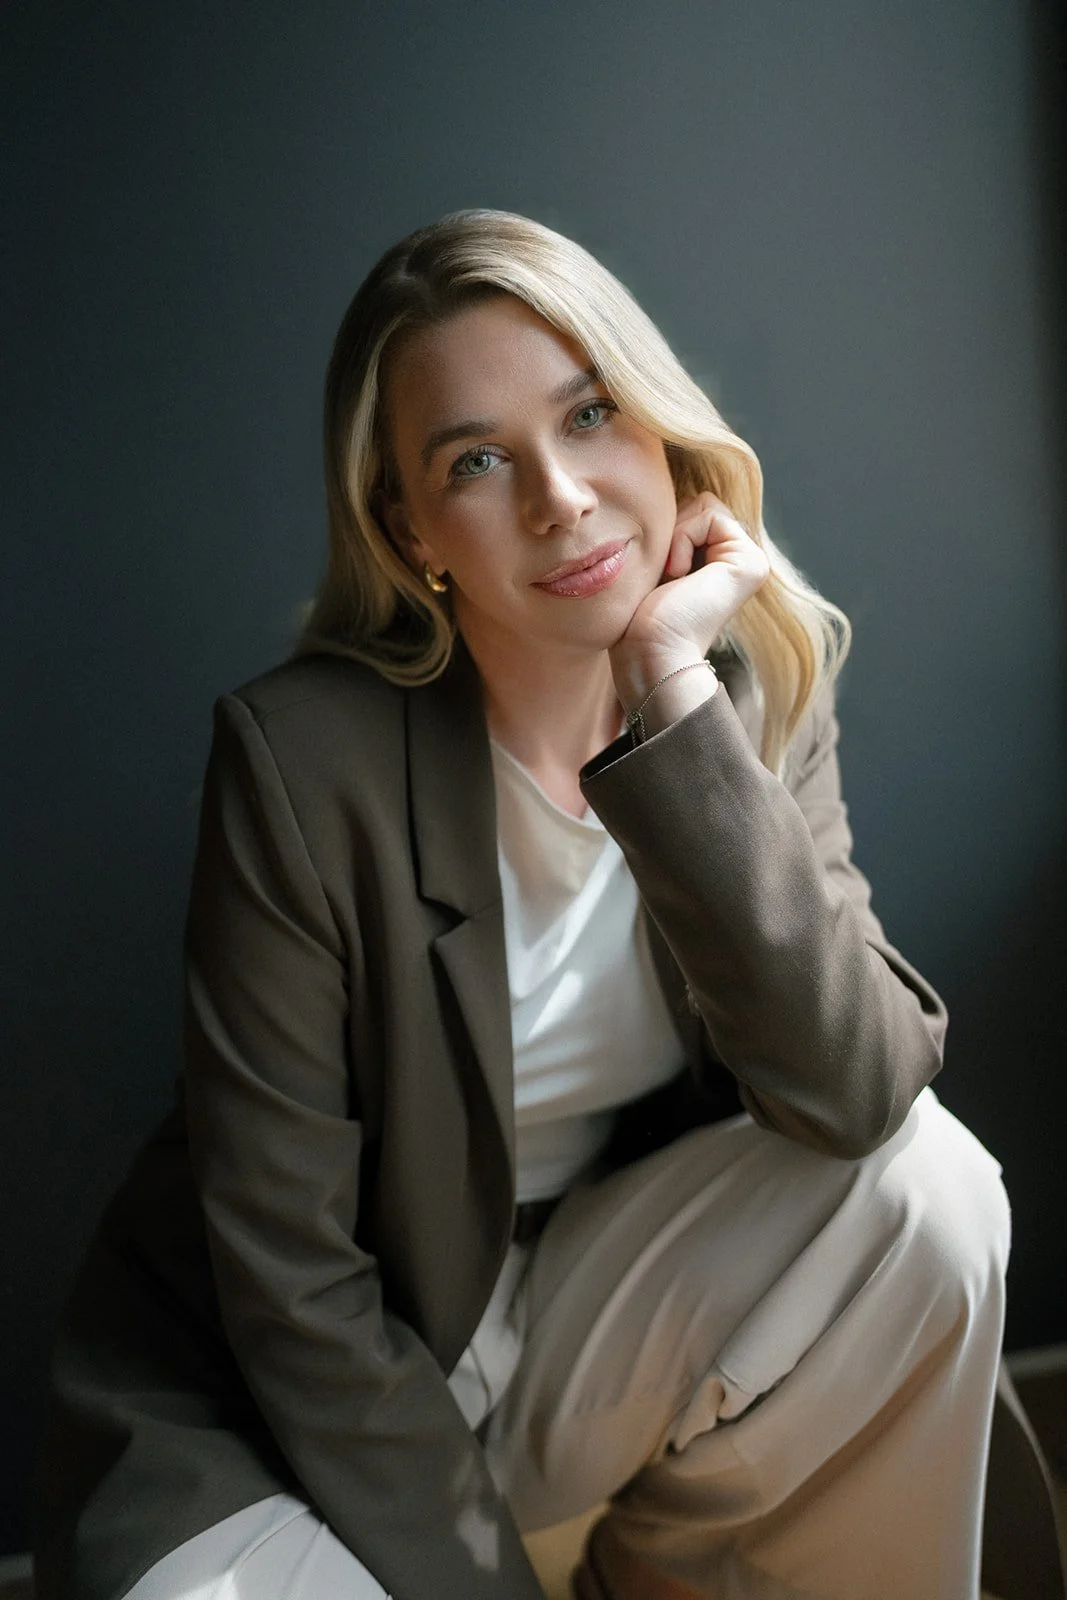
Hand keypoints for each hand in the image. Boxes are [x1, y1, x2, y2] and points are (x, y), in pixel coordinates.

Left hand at [610, 492, 769, 702]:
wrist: (650, 657)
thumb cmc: (636, 621)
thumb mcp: (650, 565)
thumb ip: (667, 532)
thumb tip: (660, 489)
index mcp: (718, 563)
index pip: (688, 510)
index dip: (662, 532)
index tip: (656, 577)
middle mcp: (739, 561)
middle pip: (696, 503)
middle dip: (668, 532)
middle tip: (662, 579)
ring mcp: (749, 562)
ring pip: (702, 504)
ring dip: (673, 538)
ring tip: (670, 580)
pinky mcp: (751, 562)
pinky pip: (708, 514)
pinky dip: (681, 540)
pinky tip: (678, 578)